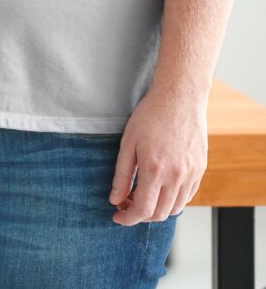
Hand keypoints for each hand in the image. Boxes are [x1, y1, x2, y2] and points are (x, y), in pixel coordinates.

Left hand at [108, 85, 207, 224]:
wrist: (179, 98)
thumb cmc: (149, 117)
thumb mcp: (127, 144)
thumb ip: (122, 175)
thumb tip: (115, 199)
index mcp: (155, 170)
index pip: (143, 210)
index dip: (128, 218)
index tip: (117, 217)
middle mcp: (177, 176)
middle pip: (160, 214)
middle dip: (140, 216)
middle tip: (126, 205)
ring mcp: (192, 173)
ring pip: (175, 208)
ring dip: (157, 209)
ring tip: (141, 196)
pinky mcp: (200, 168)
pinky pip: (187, 195)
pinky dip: (172, 200)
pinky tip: (159, 188)